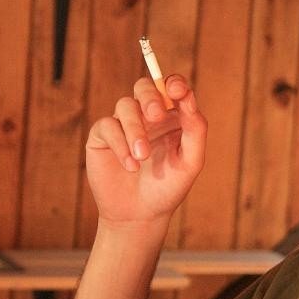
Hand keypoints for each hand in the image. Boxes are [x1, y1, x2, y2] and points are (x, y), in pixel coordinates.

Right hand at [85, 75, 206, 226]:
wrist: (141, 215)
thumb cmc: (169, 187)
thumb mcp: (190, 161)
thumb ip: (195, 130)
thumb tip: (189, 99)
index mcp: (172, 116)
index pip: (172, 88)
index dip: (175, 83)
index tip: (177, 91)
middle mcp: (147, 116)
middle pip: (145, 87)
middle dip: (150, 97)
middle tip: (155, 115)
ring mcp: (124, 124)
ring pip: (125, 105)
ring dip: (135, 128)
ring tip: (143, 155)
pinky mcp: (103, 137)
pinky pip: (107, 126)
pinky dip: (120, 145)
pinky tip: (131, 166)